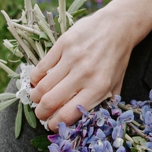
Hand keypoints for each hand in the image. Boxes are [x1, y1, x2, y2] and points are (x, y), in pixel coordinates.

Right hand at [28, 2, 143, 126]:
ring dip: (35, 97)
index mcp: (98, 88)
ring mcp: (71, 58)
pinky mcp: (62, 44)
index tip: (52, 125)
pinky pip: (41, 67)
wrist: (117, 26)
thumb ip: (102, 103)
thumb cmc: (116, 58)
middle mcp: (84, 74)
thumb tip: (84, 121)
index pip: (68, 114)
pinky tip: (37, 82)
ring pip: (42, 86)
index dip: (55, 124)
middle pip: (50, 102)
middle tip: (41, 113)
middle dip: (41, 113)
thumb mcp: (115, 84)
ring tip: (37, 98)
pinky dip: (35, 78)